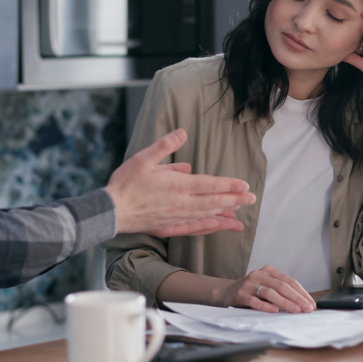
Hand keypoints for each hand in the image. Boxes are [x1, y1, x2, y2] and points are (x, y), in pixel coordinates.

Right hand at [105, 129, 255, 236]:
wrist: (111, 211)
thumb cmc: (125, 183)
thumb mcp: (143, 158)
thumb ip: (165, 146)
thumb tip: (182, 132)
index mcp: (177, 185)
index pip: (210, 185)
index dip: (229, 185)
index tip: (244, 185)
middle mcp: (181, 203)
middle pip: (213, 202)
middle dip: (235, 200)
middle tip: (252, 199)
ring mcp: (176, 217)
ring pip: (206, 216)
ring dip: (224, 214)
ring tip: (239, 214)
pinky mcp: (168, 227)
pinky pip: (193, 229)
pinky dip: (207, 228)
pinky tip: (215, 227)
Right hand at [218, 265, 314, 313]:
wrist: (227, 292)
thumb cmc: (252, 291)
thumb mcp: (267, 286)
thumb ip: (282, 291)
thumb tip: (303, 304)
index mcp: (269, 271)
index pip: (289, 281)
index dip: (302, 293)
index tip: (311, 304)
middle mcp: (259, 275)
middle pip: (282, 286)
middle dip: (297, 298)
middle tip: (307, 309)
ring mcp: (249, 284)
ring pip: (270, 293)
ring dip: (285, 302)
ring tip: (296, 310)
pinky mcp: (240, 294)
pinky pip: (254, 301)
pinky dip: (265, 306)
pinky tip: (274, 310)